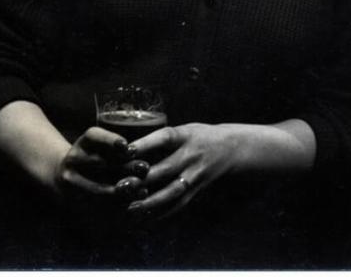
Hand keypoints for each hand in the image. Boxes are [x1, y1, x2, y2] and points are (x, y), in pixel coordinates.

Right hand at [53, 126, 149, 221]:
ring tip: (142, 190)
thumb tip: (134, 153)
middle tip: (144, 168)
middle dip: (125, 167)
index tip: (126, 146)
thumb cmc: (95, 156)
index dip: (110, 140)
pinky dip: (114, 207)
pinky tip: (131, 205)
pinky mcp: (70, 200)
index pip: (95, 136)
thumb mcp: (102, 145)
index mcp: (84, 142)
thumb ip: (117, 148)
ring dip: (121, 190)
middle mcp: (74, 159)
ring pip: (97, 188)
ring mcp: (70, 180)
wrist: (65, 174)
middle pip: (100, 163)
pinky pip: (94, 206)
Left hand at [125, 122, 242, 221]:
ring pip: (173, 191)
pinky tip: (145, 219)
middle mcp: (191, 155)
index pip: (164, 138)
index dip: (145, 144)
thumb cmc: (198, 136)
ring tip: (131, 208)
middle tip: (120, 186)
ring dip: (151, 202)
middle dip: (143, 179)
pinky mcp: (197, 190)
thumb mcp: (184, 130)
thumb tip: (129, 149)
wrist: (230, 149)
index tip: (125, 151)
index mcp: (186, 136)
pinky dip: (162, 214)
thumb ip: (162, 140)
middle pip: (166, 168)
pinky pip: (179, 205)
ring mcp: (196, 175)